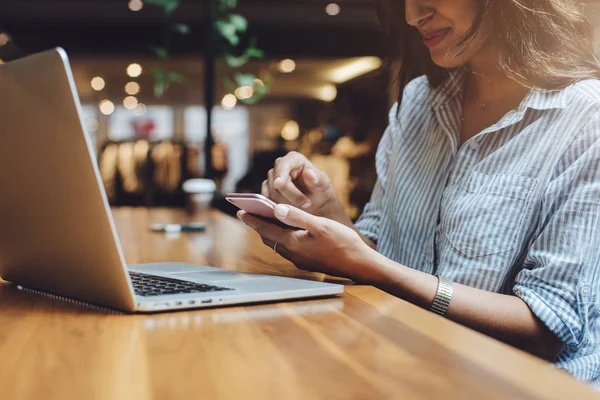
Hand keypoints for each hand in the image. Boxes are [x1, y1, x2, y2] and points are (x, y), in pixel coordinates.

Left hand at [237, 204, 373, 279]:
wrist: (359, 264)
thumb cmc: (343, 242)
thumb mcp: (320, 225)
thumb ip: (297, 217)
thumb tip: (276, 209)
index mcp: (293, 242)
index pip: (265, 229)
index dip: (252, 219)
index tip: (240, 211)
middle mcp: (293, 253)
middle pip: (269, 237)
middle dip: (259, 224)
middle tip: (250, 212)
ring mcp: (299, 259)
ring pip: (278, 242)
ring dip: (270, 231)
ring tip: (265, 217)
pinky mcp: (307, 261)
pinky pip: (288, 247)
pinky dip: (282, 236)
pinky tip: (288, 229)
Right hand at [262, 152, 346, 222]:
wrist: (317, 206)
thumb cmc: (321, 192)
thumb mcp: (323, 185)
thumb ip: (317, 179)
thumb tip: (310, 173)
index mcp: (294, 159)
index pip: (284, 164)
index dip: (280, 174)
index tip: (279, 185)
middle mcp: (280, 166)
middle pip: (276, 180)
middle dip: (289, 195)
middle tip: (306, 204)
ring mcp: (272, 179)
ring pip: (270, 192)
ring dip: (285, 202)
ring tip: (302, 208)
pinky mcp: (267, 191)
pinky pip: (266, 200)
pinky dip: (276, 207)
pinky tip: (288, 212)